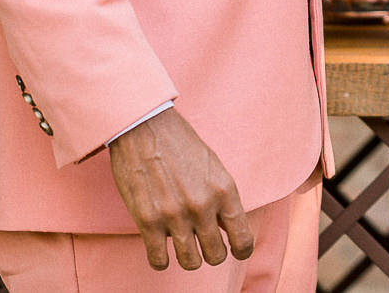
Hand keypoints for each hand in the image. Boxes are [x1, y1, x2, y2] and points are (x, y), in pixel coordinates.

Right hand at [108, 108, 253, 272]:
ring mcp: (175, 215)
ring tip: (184, 247)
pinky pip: (159, 261)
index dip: (241, 250)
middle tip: (205, 246)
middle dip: (213, 253)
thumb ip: (222, 197)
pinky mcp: (148, 220)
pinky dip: (161, 259)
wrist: (144, 126)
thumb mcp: (213, 166)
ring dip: (189, 258)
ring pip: (190, 262)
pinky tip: (160, 248)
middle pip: (216, 256)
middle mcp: (202, 205)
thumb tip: (228, 227)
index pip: (243, 239)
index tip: (235, 250)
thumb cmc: (180, 143)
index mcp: (224, 190)